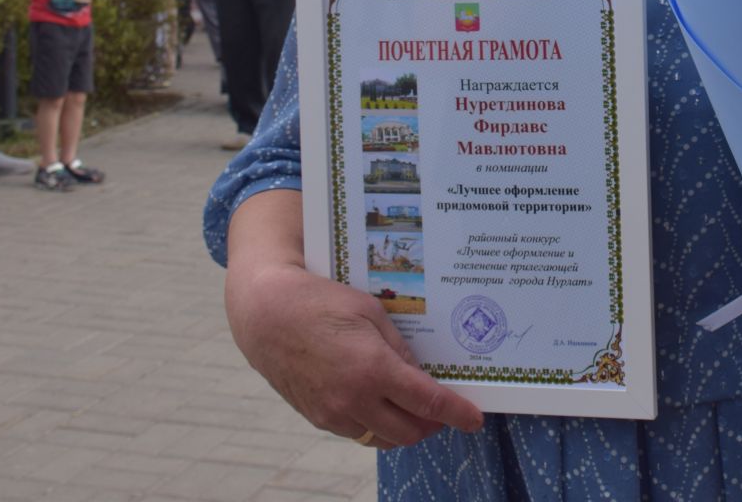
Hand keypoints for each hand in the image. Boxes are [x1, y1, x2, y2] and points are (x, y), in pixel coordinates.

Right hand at [228, 261, 482, 447]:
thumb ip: (399, 349)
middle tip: (442, 409)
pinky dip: (376, 425)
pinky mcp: (317, 418)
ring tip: (413, 408)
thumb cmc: (320, 302)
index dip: (457, 414)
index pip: (428, 403)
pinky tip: (380, 404)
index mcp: (373, 369)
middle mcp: (354, 399)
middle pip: (409, 432)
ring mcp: (333, 413)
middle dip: (433, 425)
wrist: (266, 315)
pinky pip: (357, 433)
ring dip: (404, 429)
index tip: (475, 419)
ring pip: (382, 439)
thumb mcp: (370, 313)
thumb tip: (419, 376)